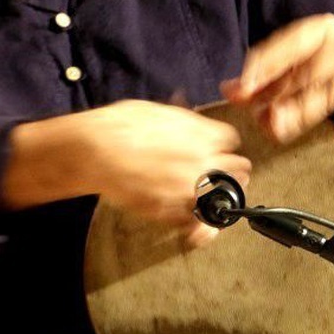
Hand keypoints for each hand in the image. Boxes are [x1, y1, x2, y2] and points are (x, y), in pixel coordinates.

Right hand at [83, 100, 250, 227]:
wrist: (95, 150)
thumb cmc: (120, 125)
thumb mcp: (158, 112)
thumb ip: (184, 122)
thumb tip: (193, 126)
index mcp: (203, 134)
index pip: (231, 140)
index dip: (222, 145)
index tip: (216, 148)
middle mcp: (203, 162)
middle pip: (238, 170)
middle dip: (230, 171)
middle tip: (222, 175)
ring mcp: (188, 189)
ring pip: (222, 200)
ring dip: (218, 198)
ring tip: (211, 199)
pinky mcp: (170, 211)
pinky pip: (194, 221)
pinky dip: (195, 221)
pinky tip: (191, 217)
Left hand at [221, 13, 333, 144]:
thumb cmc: (326, 74)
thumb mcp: (295, 69)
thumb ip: (263, 79)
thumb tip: (228, 90)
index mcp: (321, 29)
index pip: (288, 43)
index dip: (264, 65)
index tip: (244, 87)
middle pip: (304, 72)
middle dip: (277, 97)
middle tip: (256, 117)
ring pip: (325, 92)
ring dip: (300, 113)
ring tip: (278, 128)